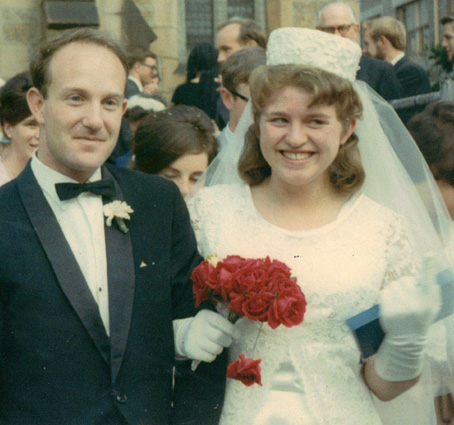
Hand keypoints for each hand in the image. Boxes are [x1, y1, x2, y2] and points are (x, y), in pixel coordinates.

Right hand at [175, 310, 239, 362]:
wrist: (185, 334)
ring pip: (216, 349)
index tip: (238, 335)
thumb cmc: (206, 326)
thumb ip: (225, 324)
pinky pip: (210, 358)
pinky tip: (208, 350)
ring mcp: (193, 338)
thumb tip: (238, 335)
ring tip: (215, 345)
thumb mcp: (212, 320)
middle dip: (227, 341)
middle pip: (219, 337)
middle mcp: (198, 325)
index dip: (231, 330)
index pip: (220, 322)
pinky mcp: (191, 350)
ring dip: (220, 349)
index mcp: (205, 315)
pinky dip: (212, 356)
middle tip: (227, 341)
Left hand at [375, 258, 440, 380]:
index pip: (430, 281)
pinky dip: (387, 295)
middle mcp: (416, 304)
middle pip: (405, 280)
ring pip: (393, 285)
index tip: (429, 255)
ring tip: (399, 301)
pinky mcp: (388, 311)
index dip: (429, 267)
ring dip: (395, 290)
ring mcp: (401, 308)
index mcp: (429, 302)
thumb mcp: (431, 308)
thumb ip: (431, 292)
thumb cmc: (420, 320)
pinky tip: (391, 304)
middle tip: (406, 294)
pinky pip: (384, 292)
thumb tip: (426, 275)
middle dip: (404, 284)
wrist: (407, 340)